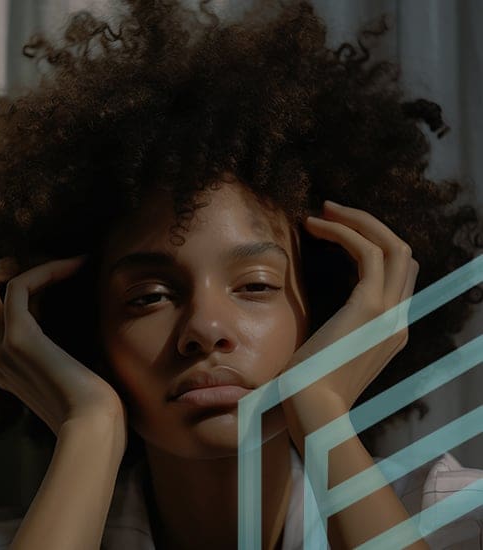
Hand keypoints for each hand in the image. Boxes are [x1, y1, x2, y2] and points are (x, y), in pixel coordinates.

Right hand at [0, 256, 126, 438]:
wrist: (95, 429)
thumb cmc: (95, 406)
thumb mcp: (75, 374)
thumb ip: (67, 354)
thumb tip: (86, 335)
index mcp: (7, 363)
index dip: (19, 284)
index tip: (59, 275)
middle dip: (3, 267)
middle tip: (47, 263)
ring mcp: (2, 346)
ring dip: (20, 262)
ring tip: (64, 262)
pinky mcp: (19, 338)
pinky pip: (18, 285)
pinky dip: (46, 268)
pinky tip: (77, 264)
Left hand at [282, 200, 418, 433]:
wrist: (309, 415)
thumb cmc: (307, 389)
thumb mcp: (326, 356)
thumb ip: (335, 336)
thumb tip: (320, 325)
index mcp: (387, 331)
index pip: (396, 275)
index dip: (370, 247)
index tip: (333, 234)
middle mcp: (396, 319)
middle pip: (402, 255)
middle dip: (368, 226)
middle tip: (330, 211)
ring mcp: (388, 313)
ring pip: (392, 246)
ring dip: (357, 221)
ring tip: (322, 210)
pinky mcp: (368, 308)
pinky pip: (366, 252)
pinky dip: (343, 231)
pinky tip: (312, 225)